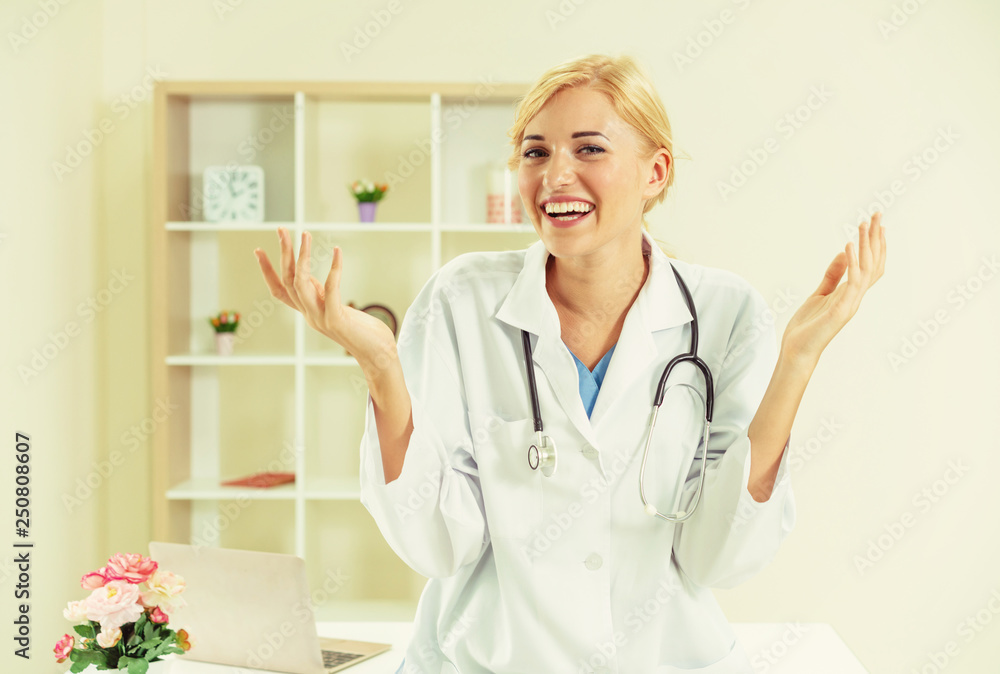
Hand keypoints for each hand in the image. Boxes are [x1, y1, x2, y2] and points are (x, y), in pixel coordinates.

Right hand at [253, 228, 395, 367]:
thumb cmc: (366, 334)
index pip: (280, 290)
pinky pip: (332, 289)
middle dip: (283, 253)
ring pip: (301, 283)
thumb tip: (317, 281)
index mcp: (310, 312)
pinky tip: (337, 251)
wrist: (379, 359)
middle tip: (281, 229)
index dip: (267, 271)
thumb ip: (326, 297)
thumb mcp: (340, 310)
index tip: (258, 250)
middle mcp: (311, 315)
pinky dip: (333, 268)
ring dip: (301, 256)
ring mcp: (321, 318)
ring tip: (304, 234)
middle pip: (288, 280)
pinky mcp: (337, 320)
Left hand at [780, 212, 886, 365]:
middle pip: (873, 263)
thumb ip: (832, 275)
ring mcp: (850, 303)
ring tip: (863, 224)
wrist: (797, 350)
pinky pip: (851, 282)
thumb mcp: (819, 293)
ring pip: (865, 269)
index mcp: (851, 294)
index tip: (877, 225)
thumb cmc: (808, 326)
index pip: (870, 265)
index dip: (875, 245)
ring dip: (865, 245)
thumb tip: (841, 254)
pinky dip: (851, 263)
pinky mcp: (841, 310)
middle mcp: (855, 297)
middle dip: (875, 238)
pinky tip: (848, 246)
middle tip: (877, 214)